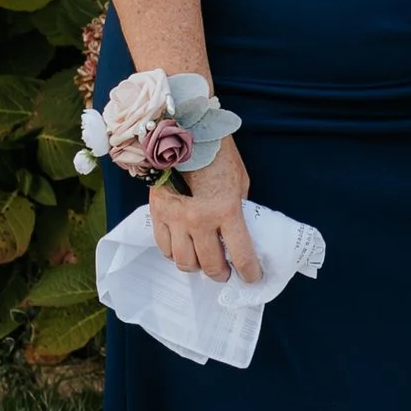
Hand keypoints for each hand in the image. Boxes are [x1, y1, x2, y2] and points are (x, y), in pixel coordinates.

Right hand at [146, 132, 262, 283]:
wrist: (183, 132)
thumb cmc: (218, 154)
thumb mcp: (239, 183)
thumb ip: (237, 209)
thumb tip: (236, 232)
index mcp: (226, 209)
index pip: (241, 254)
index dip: (250, 272)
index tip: (253, 278)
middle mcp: (199, 219)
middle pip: (210, 265)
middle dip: (222, 274)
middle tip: (226, 273)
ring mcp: (175, 218)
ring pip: (184, 261)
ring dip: (197, 267)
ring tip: (204, 263)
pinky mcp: (157, 213)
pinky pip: (164, 247)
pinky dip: (175, 253)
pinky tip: (184, 249)